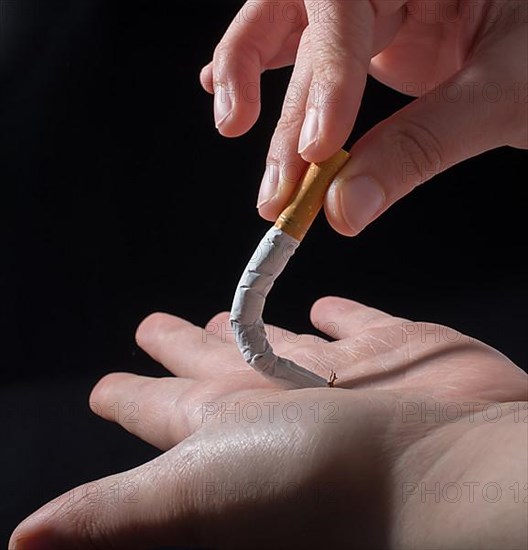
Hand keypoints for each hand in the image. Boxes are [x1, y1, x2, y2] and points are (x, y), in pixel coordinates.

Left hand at [10, 297, 527, 548]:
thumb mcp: (192, 495)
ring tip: (220, 315)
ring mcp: (337, 382)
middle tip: (153, 326)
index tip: (102, 385)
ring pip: (279, 346)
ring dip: (250, 329)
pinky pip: (358, 327)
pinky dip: (341, 318)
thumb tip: (20, 542)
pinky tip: (324, 309)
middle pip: (212, 368)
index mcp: (222, 426)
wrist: (448, 482)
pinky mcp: (393, 355)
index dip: (126, 396)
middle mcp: (273, 405)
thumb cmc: (314, 483)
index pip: (155, 409)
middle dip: (180, 348)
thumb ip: (113, 513)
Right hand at [200, 0, 527, 234]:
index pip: (346, 5)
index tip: (318, 147)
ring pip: (292, 34)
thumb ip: (421, 147)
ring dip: (260, 91)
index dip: (325, 75)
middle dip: (286, 110)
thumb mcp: (506, 94)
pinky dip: (266, 69)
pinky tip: (228, 89)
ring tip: (234, 130)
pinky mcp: (375, 39)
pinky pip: (308, 47)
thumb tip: (345, 206)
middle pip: (305, 24)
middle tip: (278, 186)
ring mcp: (379, 6)